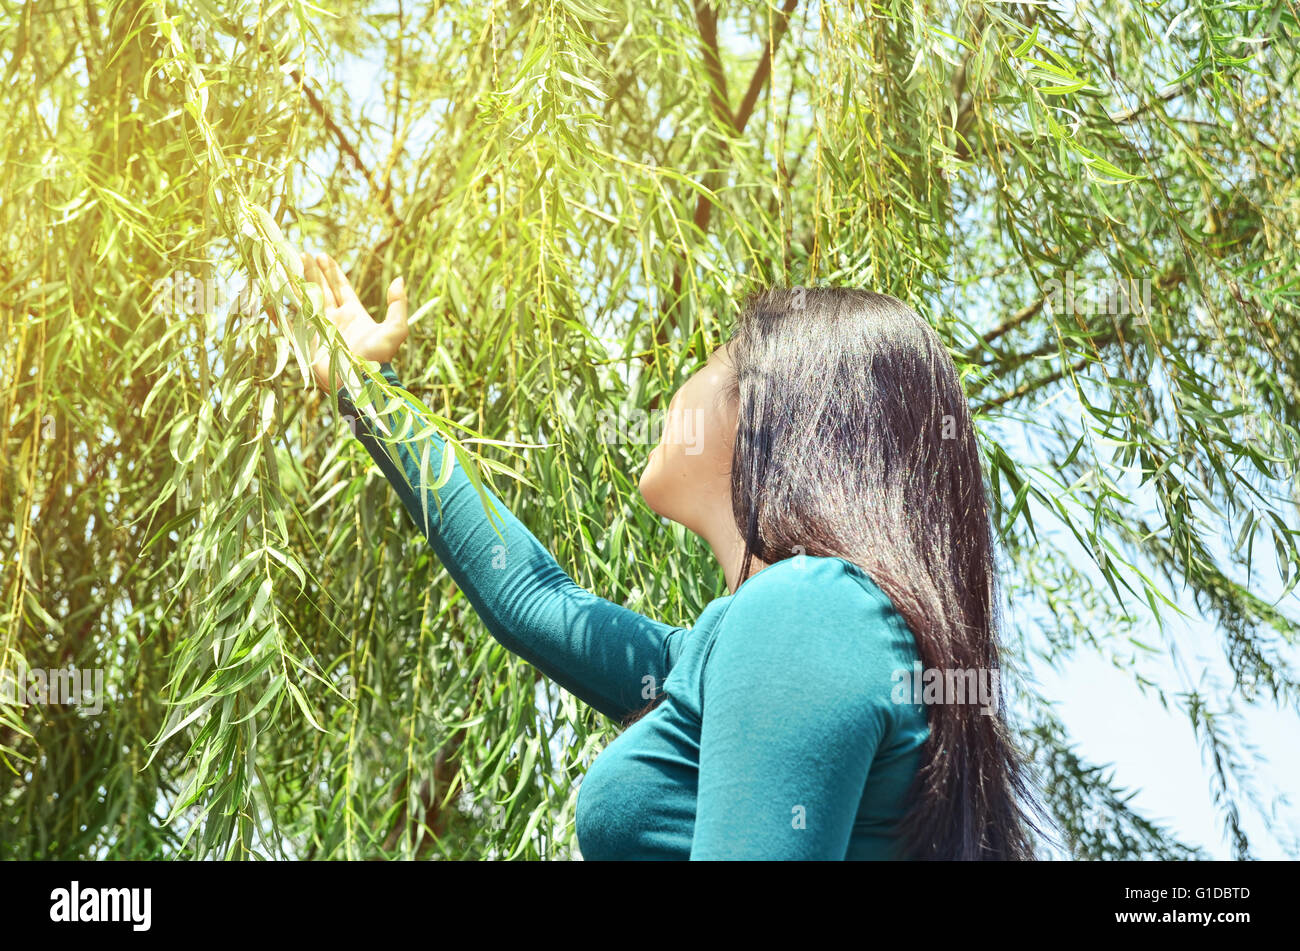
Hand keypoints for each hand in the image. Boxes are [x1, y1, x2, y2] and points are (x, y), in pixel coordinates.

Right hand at [293, 251, 408, 391]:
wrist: (360, 383)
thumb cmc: (379, 358)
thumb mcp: (396, 329)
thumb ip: (398, 304)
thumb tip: (399, 279)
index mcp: (354, 314)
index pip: (340, 287)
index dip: (332, 271)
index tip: (322, 255)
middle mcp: (334, 319)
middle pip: (321, 289)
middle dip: (311, 272)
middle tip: (302, 254)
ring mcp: (319, 329)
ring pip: (304, 301)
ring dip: (295, 285)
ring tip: (287, 266)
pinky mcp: (305, 341)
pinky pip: (289, 323)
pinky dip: (279, 311)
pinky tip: (270, 298)